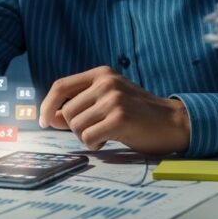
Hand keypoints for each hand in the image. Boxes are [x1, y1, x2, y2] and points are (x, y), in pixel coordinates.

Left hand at [38, 66, 190, 154]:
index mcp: (101, 74)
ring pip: (76, 126)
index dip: (47, 105)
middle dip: (74, 128)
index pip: (60, 86)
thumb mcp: (110, 98)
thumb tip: (49, 117)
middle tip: (94, 132)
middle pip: (66, 112)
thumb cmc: (138, 114)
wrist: (173, 122)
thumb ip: (83, 103)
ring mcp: (113, 99)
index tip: (44, 121)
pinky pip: (88, 138)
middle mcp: (105, 82)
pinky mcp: (119, 118)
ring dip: (86, 137)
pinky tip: (109, 140)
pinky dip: (95, 144)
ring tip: (105, 134)